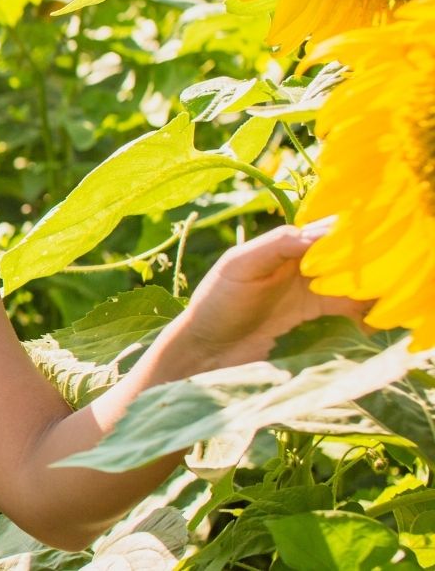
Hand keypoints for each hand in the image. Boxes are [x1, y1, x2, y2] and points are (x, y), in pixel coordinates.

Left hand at [171, 218, 371, 370]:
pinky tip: (374, 321)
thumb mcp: (239, 265)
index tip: (363, 245)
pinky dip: (370, 315)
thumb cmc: (216, 302)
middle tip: (376, 275)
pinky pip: (357, 316)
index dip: (350, 235)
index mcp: (290, 246)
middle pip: (352, 258)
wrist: (208, 352)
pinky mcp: (324, 325)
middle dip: (369, 262)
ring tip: (377, 296)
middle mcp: (310, 268)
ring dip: (374, 288)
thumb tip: (320, 233)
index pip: (331, 232)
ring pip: (360, 286)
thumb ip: (277, 244)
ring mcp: (319, 297)